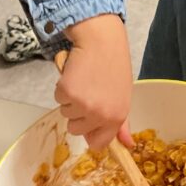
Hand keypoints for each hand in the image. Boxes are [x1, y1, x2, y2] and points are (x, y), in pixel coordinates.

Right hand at [57, 14, 133, 149]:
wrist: (102, 41)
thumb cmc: (114, 66)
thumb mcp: (123, 96)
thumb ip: (122, 123)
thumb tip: (127, 144)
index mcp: (117, 117)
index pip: (98, 144)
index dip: (90, 134)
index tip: (89, 122)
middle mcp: (100, 115)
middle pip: (76, 130)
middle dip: (78, 114)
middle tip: (89, 92)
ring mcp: (82, 105)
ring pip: (65, 114)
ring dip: (70, 99)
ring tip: (84, 81)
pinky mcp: (67, 92)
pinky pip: (58, 98)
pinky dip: (63, 87)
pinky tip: (75, 74)